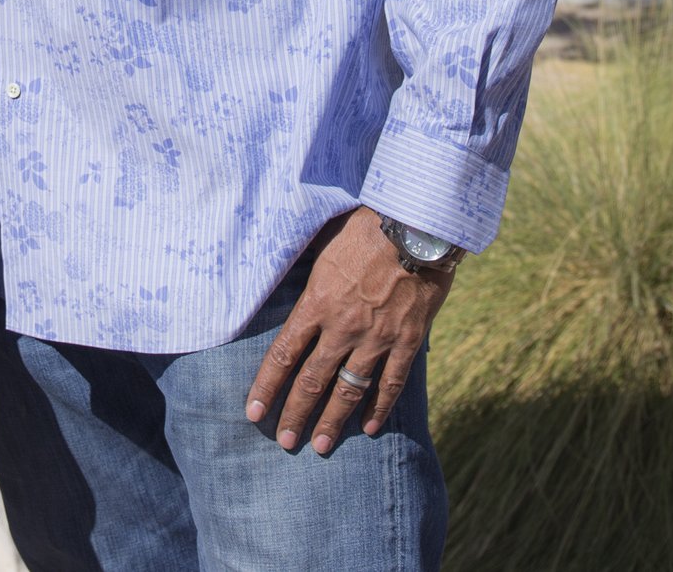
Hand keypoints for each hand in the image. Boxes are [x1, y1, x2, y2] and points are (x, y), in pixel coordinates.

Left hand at [244, 207, 452, 456]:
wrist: (417, 226)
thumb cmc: (366, 227)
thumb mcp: (323, 243)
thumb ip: (308, 273)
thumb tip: (283, 275)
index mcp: (317, 303)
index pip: (283, 354)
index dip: (266, 386)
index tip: (254, 413)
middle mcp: (342, 327)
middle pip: (312, 380)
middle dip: (296, 414)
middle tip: (285, 442)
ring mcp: (377, 338)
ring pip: (349, 390)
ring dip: (333, 420)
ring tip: (320, 446)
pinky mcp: (408, 340)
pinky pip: (391, 382)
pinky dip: (379, 407)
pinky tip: (368, 428)